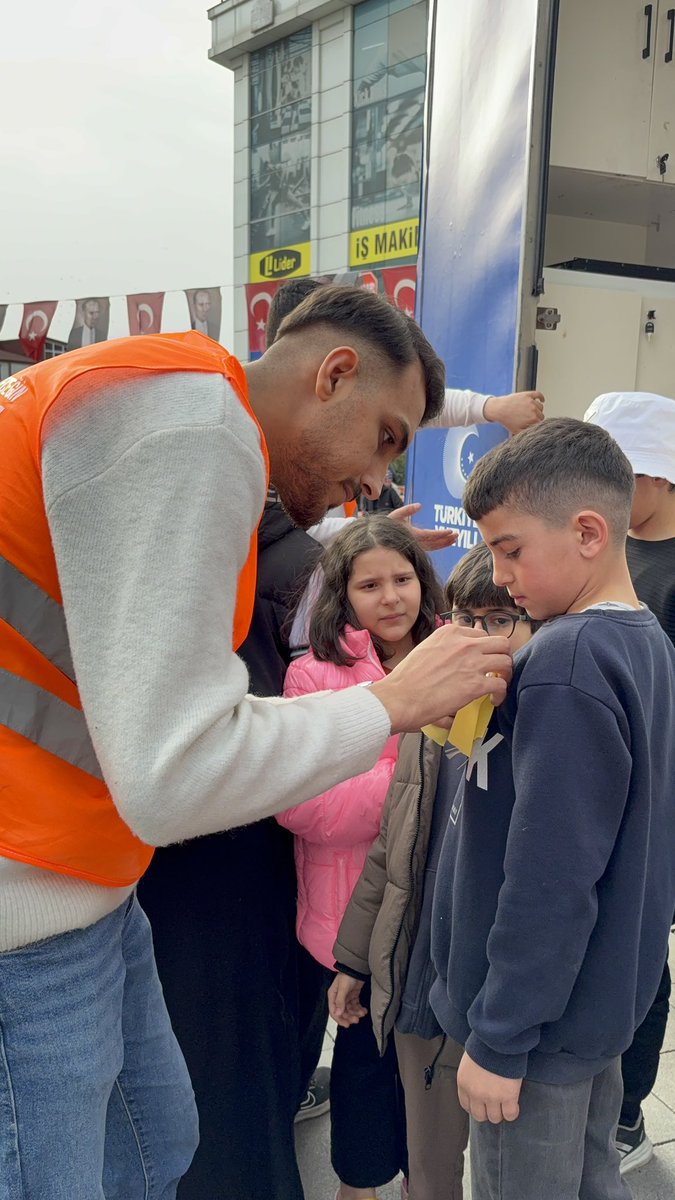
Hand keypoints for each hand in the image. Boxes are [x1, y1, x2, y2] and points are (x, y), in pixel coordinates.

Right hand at [328, 973, 366, 1027]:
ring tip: (362, 1013)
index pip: (334, 1011)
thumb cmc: (347, 975)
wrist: (357, 967)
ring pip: (350, 1010)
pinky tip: (364, 1010)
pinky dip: (359, 1009)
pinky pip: (355, 1005)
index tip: (347, 1025)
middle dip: (350, 1017)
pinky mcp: (353, 995)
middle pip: (343, 1012)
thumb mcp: (343, 988)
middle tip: (356, 1020)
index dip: (340, 1019)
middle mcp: (338, 998)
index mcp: (333, 996)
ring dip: (356, 1013)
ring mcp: (346, 997)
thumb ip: (340, 1001)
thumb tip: (337, 1014)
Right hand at [369, 625, 511, 733]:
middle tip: (497, 670)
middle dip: (502, 657)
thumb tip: (451, 663)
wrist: (398, 697)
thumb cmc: (405, 679)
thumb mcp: (425, 650)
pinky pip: (501, 685)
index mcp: (450, 632)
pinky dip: (501, 693)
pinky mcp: (476, 684)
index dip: (485, 649)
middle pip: (501, 643)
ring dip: (505, 674)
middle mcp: (464, 643)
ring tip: (498, 685)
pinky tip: (493, 700)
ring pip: (506, 661)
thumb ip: (443, 650)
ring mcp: (472, 662)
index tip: (482, 660)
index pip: (480, 634)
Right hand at [389, 502, 458, 549]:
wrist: (380, 539)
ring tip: (455, 539)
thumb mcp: (395, 515)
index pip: (429, 534)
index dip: (440, 534)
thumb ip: (407, 509)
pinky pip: (430, 548)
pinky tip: (447, 542)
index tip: (450, 531)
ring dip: (444, 543)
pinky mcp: (417, 546)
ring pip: (433, 547)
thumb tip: (419, 505)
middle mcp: (415, 542)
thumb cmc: (388, 525)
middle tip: (457, 535)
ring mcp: (417, 546)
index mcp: (412, 534)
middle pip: (434, 543)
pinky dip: (439, 545)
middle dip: (446, 539)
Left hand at [457, 1051, 521, 1122]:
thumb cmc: (485, 1045)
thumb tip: (478, 1084)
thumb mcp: (470, 1061)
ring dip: (500, 1112)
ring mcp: (492, 1097)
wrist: (498, 1039)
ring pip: (495, 1118)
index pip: (466, 1105)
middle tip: (495, 1104)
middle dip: (487, 1111)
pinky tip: (514, 1105)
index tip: (482, 1104)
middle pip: (480, 1115)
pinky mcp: (508, 1096)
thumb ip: (472, 1076)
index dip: (476, 1106)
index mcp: (464, 1083)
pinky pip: (510, 1114)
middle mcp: (475, 1093)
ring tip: (505, 1103)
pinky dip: (512, 1112)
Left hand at [483, 391, 544, 434]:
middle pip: (541, 415)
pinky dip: (541, 397)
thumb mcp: (517, 431)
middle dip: (537, 417)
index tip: (533, 424)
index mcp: (533, 419)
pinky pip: (538, 394)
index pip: (541, 423)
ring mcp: (531, 401)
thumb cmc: (507, 420)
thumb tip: (534, 435)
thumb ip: (527, 432)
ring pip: (540, 406)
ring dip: (537, 409)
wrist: (498, 409)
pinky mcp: (528, 395)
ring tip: (531, 411)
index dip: (536, 424)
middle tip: (529, 418)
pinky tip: (542, 400)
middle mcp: (534, 410)